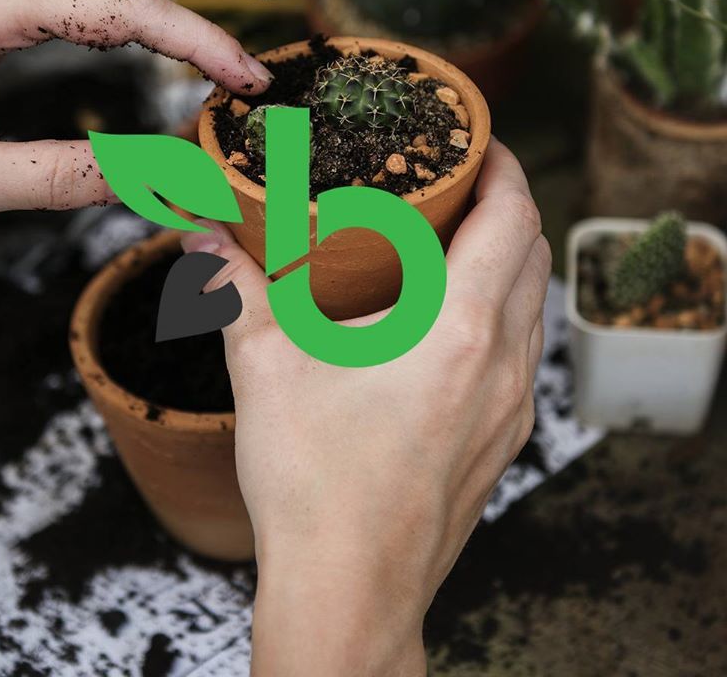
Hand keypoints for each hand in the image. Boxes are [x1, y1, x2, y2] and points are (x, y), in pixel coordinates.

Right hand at [180, 140, 549, 676]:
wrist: (348, 590)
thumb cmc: (313, 483)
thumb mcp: (263, 367)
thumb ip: (230, 290)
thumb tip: (198, 241)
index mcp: (459, 328)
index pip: (514, 219)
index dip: (505, 168)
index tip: (480, 142)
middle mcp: (503, 363)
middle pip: (534, 255)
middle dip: (507, 206)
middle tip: (459, 183)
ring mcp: (511, 409)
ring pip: (534, 307)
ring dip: (508, 261)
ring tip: (454, 243)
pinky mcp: (503, 442)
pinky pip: (522, 354)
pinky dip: (502, 313)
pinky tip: (448, 322)